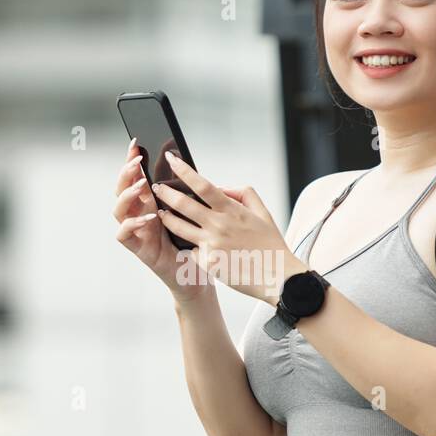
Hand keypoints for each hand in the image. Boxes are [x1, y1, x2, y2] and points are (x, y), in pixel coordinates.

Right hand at [113, 138, 211, 301]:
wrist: (195, 275)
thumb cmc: (193, 243)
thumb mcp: (191, 212)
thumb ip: (183, 192)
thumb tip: (184, 164)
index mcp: (150, 202)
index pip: (135, 176)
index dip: (132, 159)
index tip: (136, 142)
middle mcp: (139, 214)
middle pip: (121, 189)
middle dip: (126, 173)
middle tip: (136, 162)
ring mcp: (137, 231)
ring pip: (118, 209)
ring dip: (128, 195)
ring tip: (141, 187)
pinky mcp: (139, 249)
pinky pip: (124, 235)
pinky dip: (132, 224)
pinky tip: (147, 217)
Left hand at [152, 152, 308, 303]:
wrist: (279, 277)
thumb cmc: (271, 244)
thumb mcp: (263, 212)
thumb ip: (242, 194)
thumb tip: (221, 188)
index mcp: (231, 210)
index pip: (202, 184)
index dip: (184, 170)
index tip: (171, 158)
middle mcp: (218, 225)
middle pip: (183, 204)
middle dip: (165, 192)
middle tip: (156, 187)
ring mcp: (211, 245)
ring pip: (178, 227)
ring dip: (166, 217)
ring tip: (161, 212)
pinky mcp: (208, 263)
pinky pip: (190, 251)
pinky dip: (187, 246)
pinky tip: (184, 245)